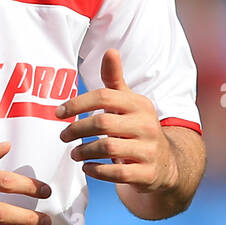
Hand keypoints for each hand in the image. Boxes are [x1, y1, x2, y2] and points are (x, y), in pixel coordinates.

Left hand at [55, 49, 178, 192]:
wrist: (166, 163)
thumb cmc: (137, 128)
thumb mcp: (129, 103)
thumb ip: (115, 81)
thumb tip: (110, 51)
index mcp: (139, 104)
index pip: (104, 97)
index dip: (77, 104)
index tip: (59, 113)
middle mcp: (147, 125)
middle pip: (103, 123)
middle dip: (77, 130)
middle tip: (63, 136)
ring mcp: (149, 150)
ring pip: (108, 148)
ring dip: (84, 151)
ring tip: (73, 153)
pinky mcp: (147, 173)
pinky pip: (117, 173)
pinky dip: (97, 171)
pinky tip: (87, 168)